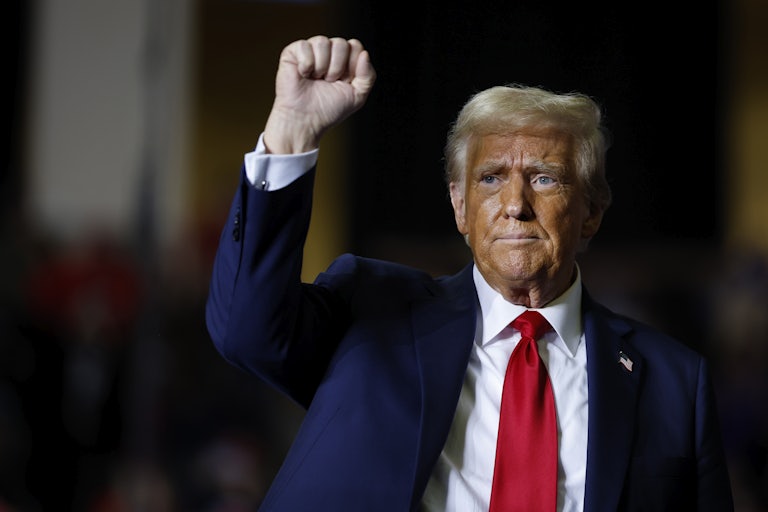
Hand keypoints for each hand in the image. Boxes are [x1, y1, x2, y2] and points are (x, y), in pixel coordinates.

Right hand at [263, 35, 376, 153]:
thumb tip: (364, 53)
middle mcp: (328, 53)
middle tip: (328, 82)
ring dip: (321, 67)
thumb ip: (368, 76)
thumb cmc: (329, 110)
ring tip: (316, 79)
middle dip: (336, 68)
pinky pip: (305, 46)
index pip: (355, 46)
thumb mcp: (357, 96)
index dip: (352, 65)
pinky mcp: (292, 52)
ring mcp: (311, 51)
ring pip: (323, 42)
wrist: (305, 120)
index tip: (343, 81)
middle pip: (341, 43)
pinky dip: (306, 65)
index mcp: (344, 60)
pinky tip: (303, 75)